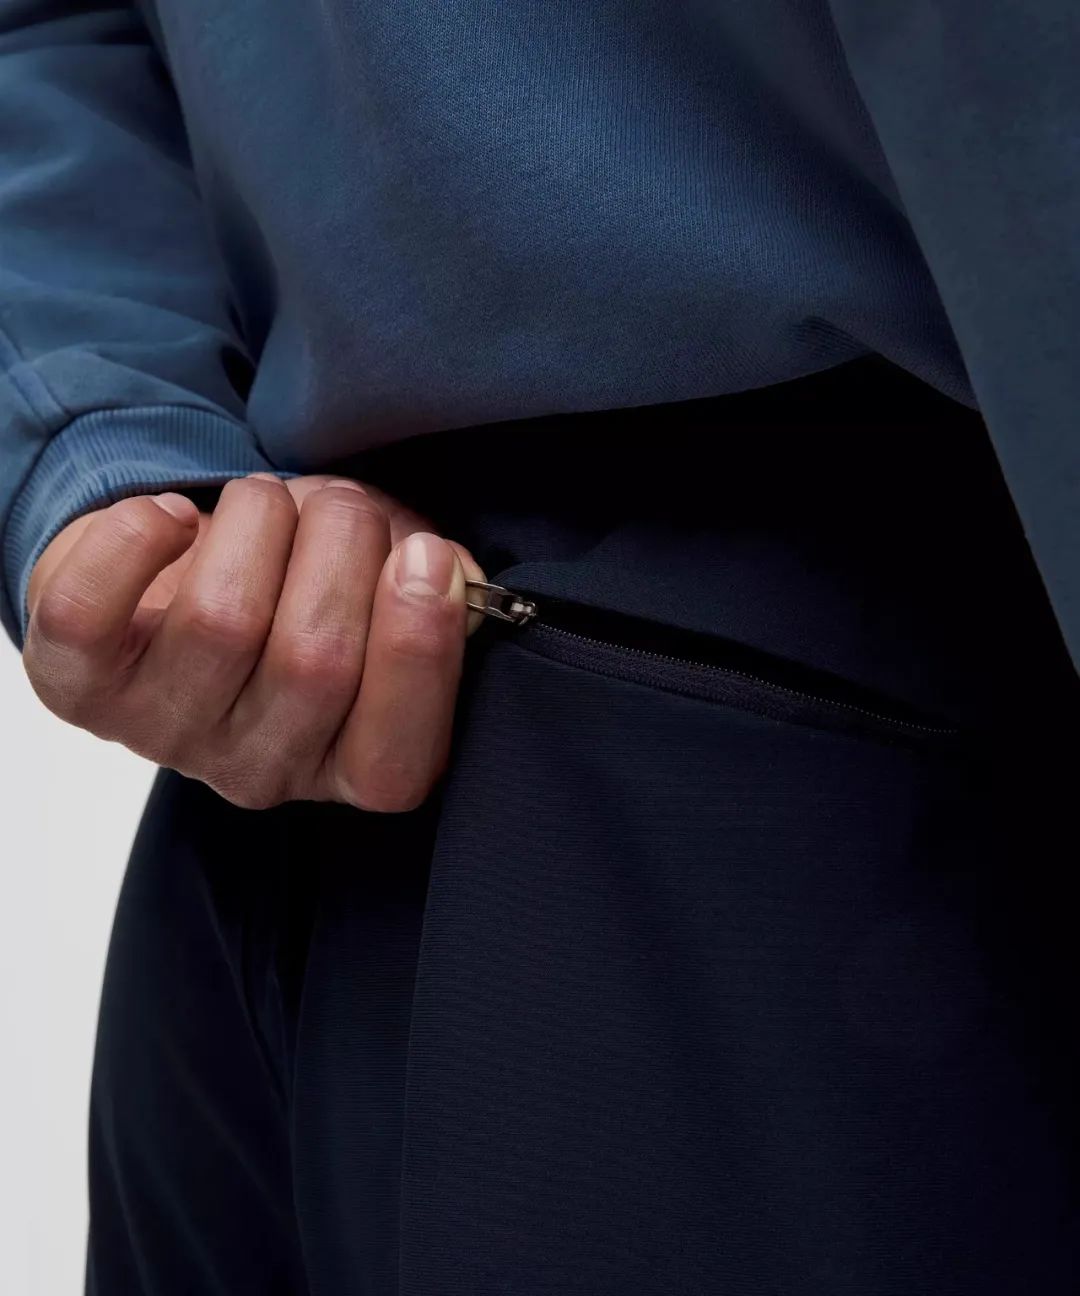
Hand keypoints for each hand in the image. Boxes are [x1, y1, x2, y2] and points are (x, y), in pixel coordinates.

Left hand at [22, 472, 488, 811]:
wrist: (188, 580)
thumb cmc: (305, 586)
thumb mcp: (390, 590)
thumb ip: (437, 589)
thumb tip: (442, 572)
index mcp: (349, 767)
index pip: (392, 758)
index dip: (417, 647)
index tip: (425, 554)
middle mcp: (257, 770)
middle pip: (313, 665)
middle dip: (344, 549)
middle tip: (344, 507)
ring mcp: (164, 734)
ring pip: (219, 622)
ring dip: (260, 523)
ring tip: (267, 501)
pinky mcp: (80, 684)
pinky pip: (90, 610)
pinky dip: (139, 537)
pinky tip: (177, 518)